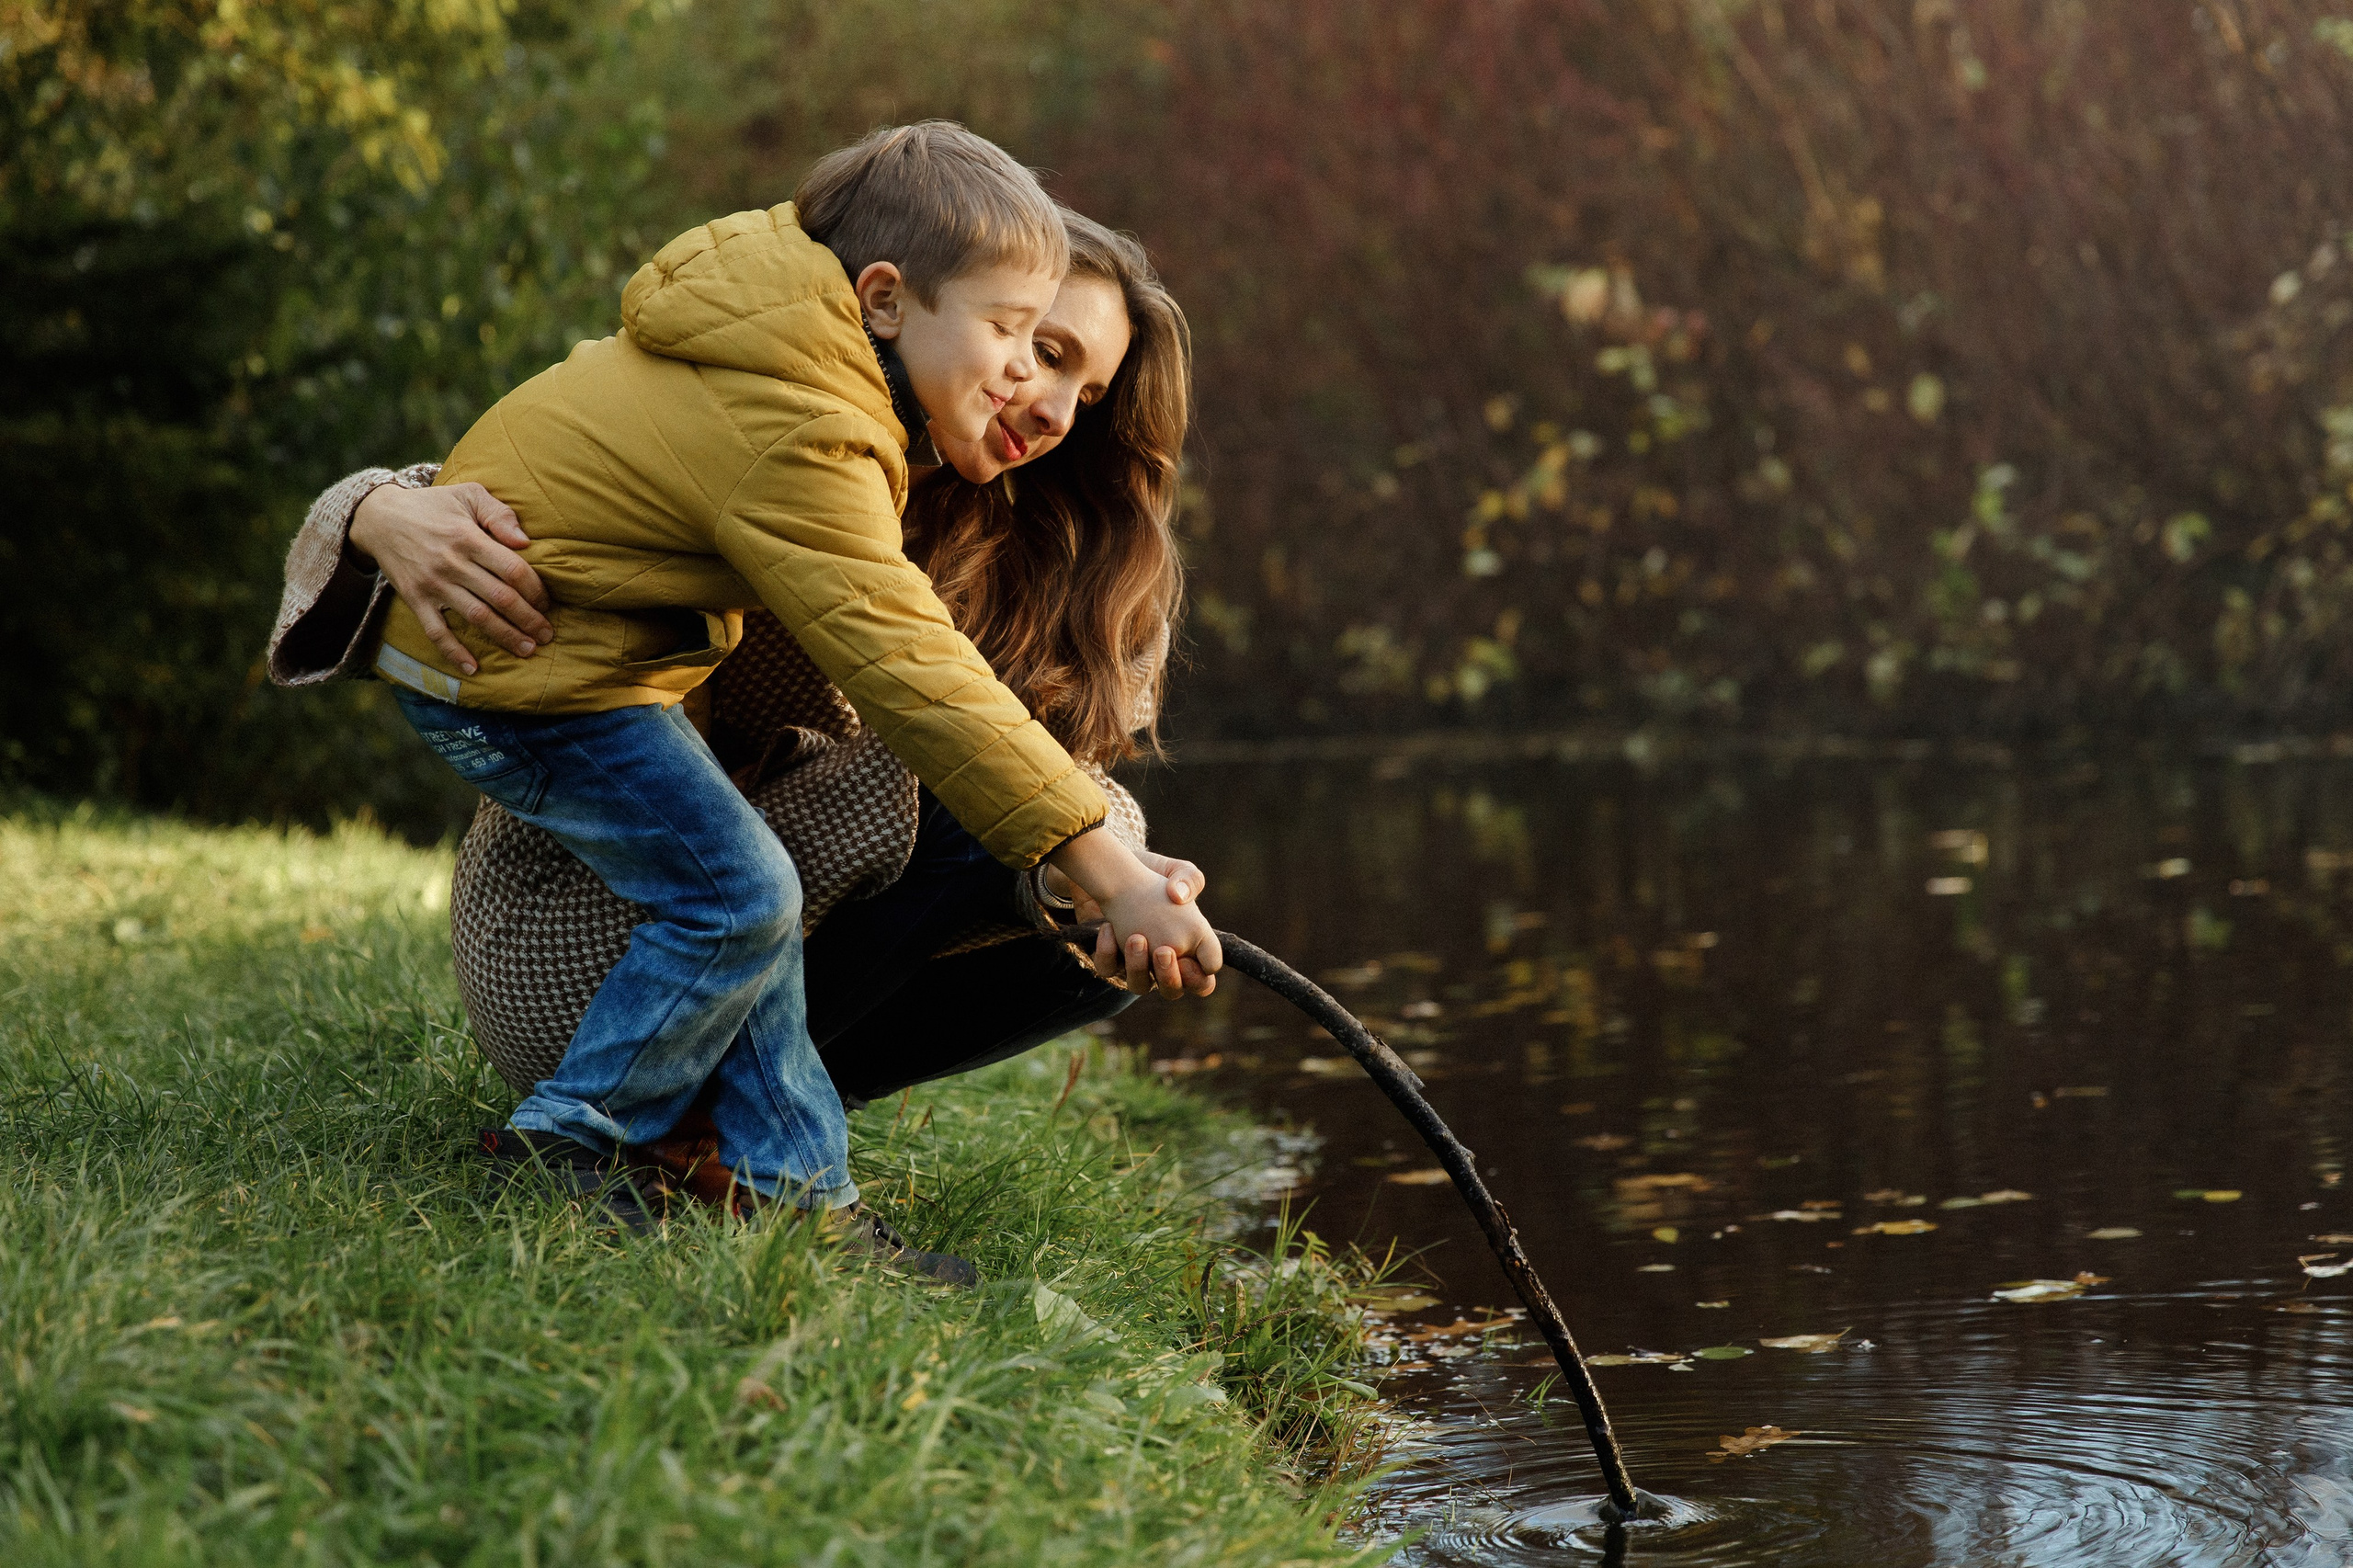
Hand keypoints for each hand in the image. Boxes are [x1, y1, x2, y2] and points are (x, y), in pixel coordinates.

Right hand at [350, 480, 552, 674]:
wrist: (379, 518)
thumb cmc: (433, 505)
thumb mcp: (467, 494)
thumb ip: (499, 513)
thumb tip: (525, 542)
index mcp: (469, 537)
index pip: (512, 570)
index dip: (536, 590)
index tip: (547, 603)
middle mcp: (452, 563)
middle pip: (500, 598)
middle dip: (529, 620)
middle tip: (547, 635)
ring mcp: (433, 585)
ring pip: (477, 617)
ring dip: (505, 637)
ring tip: (528, 649)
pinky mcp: (415, 600)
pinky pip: (436, 631)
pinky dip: (454, 652)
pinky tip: (473, 668)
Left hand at [1047, 831, 1220, 998]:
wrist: (1115, 870)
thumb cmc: (1151, 873)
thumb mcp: (1176, 870)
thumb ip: (1190, 878)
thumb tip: (1179, 897)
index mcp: (1189, 946)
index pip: (1205, 977)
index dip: (1202, 974)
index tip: (1191, 956)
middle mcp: (1164, 961)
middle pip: (1174, 992)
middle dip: (1171, 979)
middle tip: (1165, 952)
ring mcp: (1136, 962)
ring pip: (1139, 986)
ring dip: (1138, 967)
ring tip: (1136, 938)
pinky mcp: (1110, 957)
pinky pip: (1108, 969)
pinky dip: (1107, 952)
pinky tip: (1107, 927)